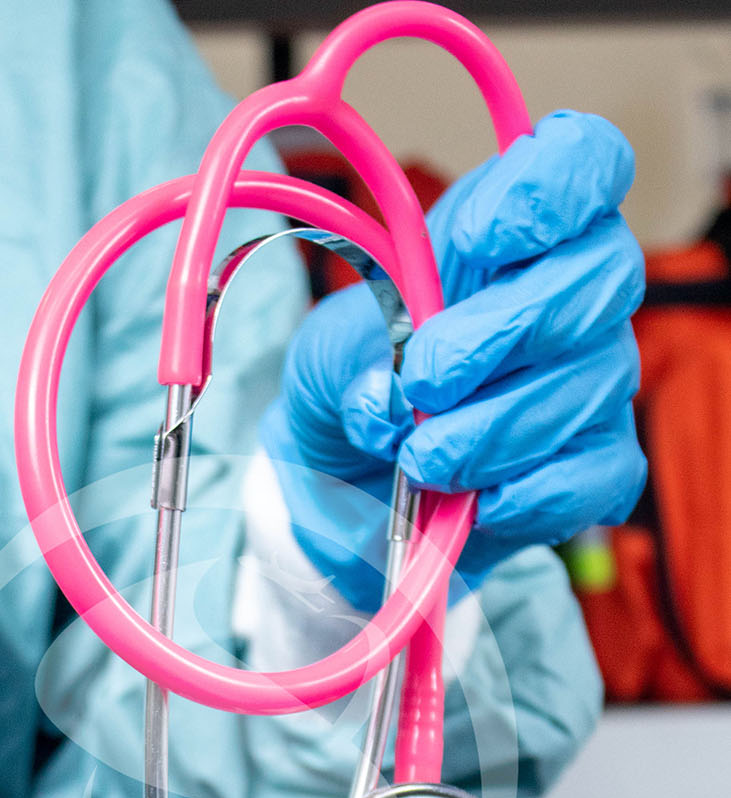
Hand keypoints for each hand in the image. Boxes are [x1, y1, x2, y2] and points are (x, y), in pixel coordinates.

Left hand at [261, 110, 648, 602]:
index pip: (585, 161)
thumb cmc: (357, 389)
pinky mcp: (598, 467)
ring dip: (495, 430)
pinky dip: (529, 493)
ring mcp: (597, 381)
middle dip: (506, 331)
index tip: (475, 240)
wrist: (348, 487)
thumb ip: (353, 355)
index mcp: (512, 230)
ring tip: (421, 459)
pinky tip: (476, 501)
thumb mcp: (327, 351)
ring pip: (593, 386)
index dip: (549, 188)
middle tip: (426, 381)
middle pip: (604, 275)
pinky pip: (599, 474)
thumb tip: (388, 398)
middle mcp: (575, 294)